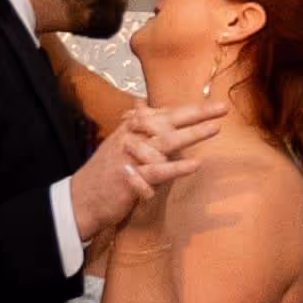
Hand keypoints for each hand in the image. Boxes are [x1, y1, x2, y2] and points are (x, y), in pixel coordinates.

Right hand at [66, 99, 221, 245]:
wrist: (81, 199)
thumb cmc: (106, 172)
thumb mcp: (119, 144)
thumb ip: (136, 127)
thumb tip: (142, 104)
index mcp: (131, 129)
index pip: (165, 113)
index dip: (191, 109)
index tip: (218, 105)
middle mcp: (130, 137)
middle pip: (167, 121)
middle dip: (196, 114)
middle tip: (221, 109)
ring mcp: (130, 157)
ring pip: (165, 142)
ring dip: (191, 135)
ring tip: (215, 129)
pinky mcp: (129, 178)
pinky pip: (157, 172)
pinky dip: (176, 168)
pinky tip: (195, 165)